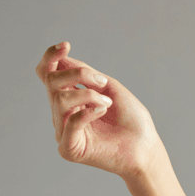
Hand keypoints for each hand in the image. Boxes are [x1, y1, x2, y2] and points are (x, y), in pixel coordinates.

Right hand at [35, 41, 166, 180]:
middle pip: (51, 82)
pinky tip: (103, 111)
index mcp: (70, 99)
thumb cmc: (132, 120)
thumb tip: (61, 60)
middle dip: (77, 74)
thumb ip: (84, 74)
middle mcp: (63, 114)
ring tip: (108, 102)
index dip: (51, 57)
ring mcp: (64, 132)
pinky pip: (69, 123)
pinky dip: (87, 112)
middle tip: (102, 83)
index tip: (66, 45)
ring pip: (59, 100)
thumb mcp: (109, 87)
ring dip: (87, 95)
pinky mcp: (69, 149)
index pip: (48, 74)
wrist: (146, 148)